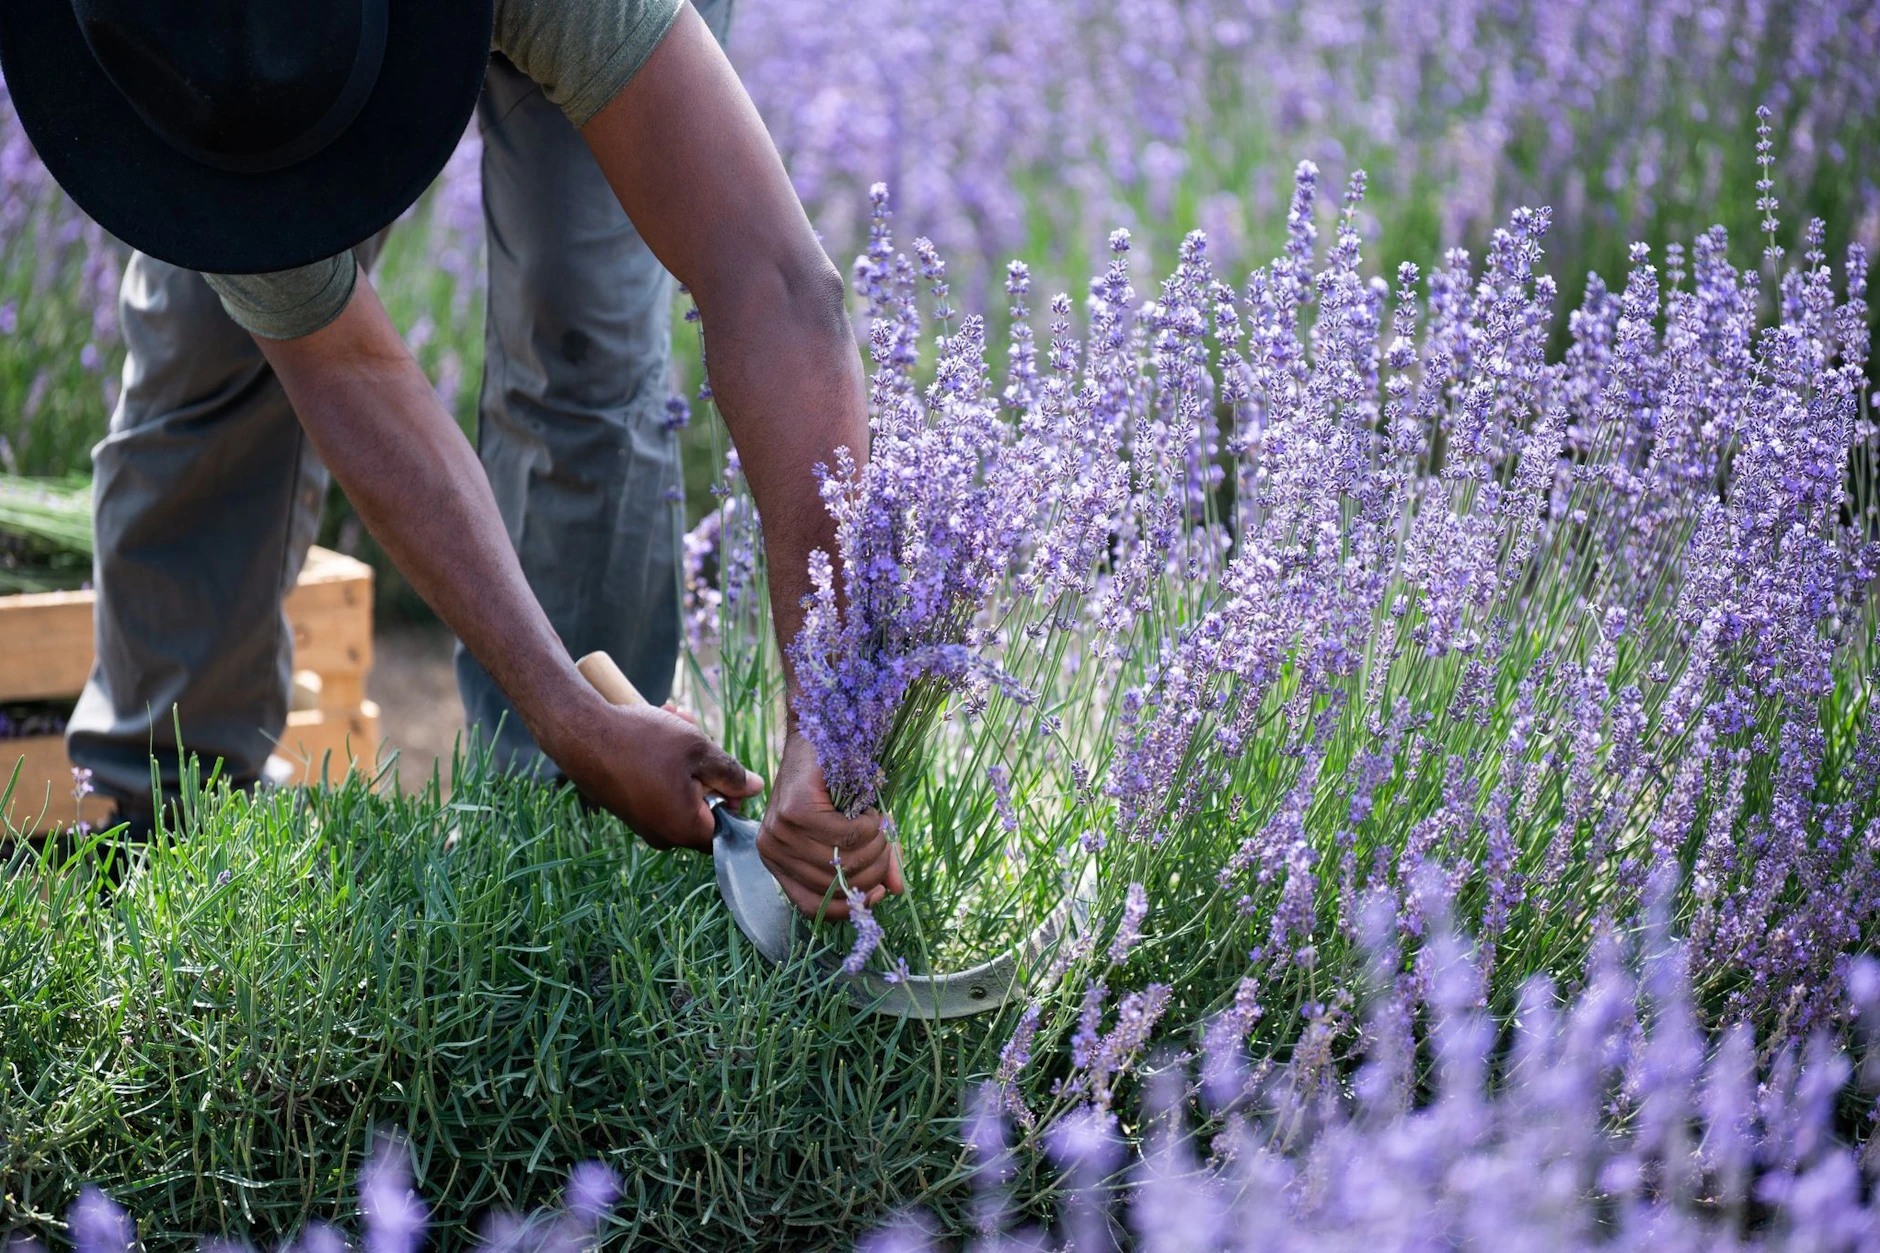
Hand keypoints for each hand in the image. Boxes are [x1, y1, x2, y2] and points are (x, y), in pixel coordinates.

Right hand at [554, 699, 762, 850]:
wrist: (579, 733)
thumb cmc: (641, 741)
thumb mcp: (698, 749)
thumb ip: (732, 772)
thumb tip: (755, 788)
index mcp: (685, 829)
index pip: (728, 829)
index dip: (735, 798)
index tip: (728, 770)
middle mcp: (663, 834)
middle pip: (704, 806)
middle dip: (706, 767)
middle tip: (697, 730)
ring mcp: (643, 822)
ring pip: (681, 789)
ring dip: (684, 755)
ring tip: (674, 716)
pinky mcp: (628, 806)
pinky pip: (658, 786)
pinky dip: (663, 760)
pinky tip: (657, 724)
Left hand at [757, 731, 903, 919]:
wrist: (818, 733)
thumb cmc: (834, 786)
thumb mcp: (852, 830)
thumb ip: (872, 861)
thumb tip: (895, 890)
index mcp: (778, 862)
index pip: (812, 906)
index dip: (849, 906)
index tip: (878, 892)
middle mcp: (772, 851)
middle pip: (835, 886)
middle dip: (873, 870)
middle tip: (887, 845)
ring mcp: (780, 831)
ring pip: (844, 862)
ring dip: (876, 846)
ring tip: (879, 825)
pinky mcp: (795, 812)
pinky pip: (847, 836)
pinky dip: (870, 827)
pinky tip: (871, 812)